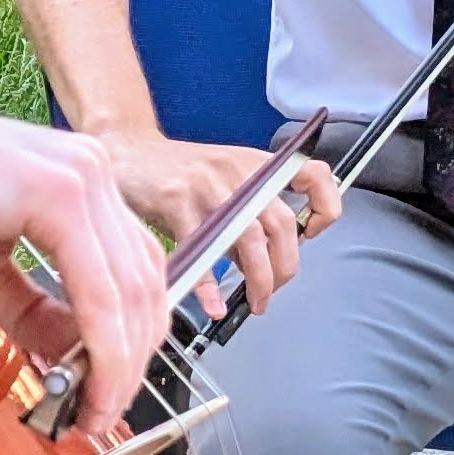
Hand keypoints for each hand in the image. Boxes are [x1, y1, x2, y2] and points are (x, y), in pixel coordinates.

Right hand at [0, 98, 172, 442]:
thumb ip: (35, 315)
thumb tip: (70, 363)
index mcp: (82, 184)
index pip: (134, 271)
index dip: (131, 340)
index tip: (110, 390)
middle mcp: (93, 174)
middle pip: (146, 285)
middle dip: (132, 361)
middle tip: (104, 412)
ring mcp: (84, 180)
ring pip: (130, 294)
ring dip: (119, 366)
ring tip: (94, 411)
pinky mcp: (62, 195)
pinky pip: (98, 291)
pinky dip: (101, 348)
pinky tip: (87, 385)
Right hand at [95, 130, 339, 319]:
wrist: (127, 150)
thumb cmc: (176, 171)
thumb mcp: (224, 176)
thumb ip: (248, 214)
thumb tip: (264, 265)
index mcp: (257, 164)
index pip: (313, 174)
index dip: (325, 205)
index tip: (313, 233)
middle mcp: (239, 172)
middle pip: (281, 224)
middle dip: (284, 268)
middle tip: (272, 291)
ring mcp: (209, 185)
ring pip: (249, 238)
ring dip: (258, 280)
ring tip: (255, 303)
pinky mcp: (177, 201)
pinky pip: (201, 250)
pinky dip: (209, 284)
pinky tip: (212, 304)